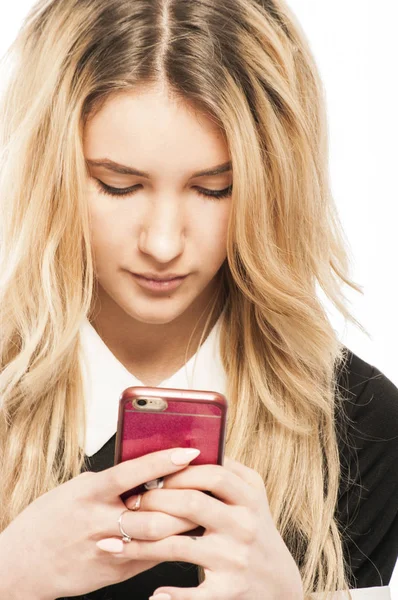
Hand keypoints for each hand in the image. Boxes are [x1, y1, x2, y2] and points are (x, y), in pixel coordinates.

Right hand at [0, 447, 199, 599]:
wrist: (21, 564)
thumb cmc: (51, 518)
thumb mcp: (76, 490)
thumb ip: (110, 483)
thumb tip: (148, 469)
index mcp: (89, 493)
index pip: (131, 473)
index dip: (161, 461)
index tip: (189, 451)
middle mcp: (98, 521)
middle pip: (153, 511)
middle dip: (186, 499)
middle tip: (211, 486)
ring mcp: (106, 549)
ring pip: (156, 537)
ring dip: (184, 523)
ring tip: (205, 509)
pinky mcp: (112, 573)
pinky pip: (149, 558)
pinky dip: (169, 544)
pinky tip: (185, 534)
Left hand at [116, 456, 303, 599]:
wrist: (278, 582)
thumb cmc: (254, 529)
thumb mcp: (251, 495)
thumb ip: (226, 470)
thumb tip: (189, 443)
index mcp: (249, 496)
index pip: (211, 473)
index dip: (177, 471)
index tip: (151, 474)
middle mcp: (246, 524)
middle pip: (192, 503)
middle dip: (154, 501)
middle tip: (127, 503)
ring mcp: (237, 557)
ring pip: (180, 546)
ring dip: (142, 544)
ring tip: (114, 542)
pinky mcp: (230, 589)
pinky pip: (195, 593)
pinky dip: (172, 596)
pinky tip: (152, 593)